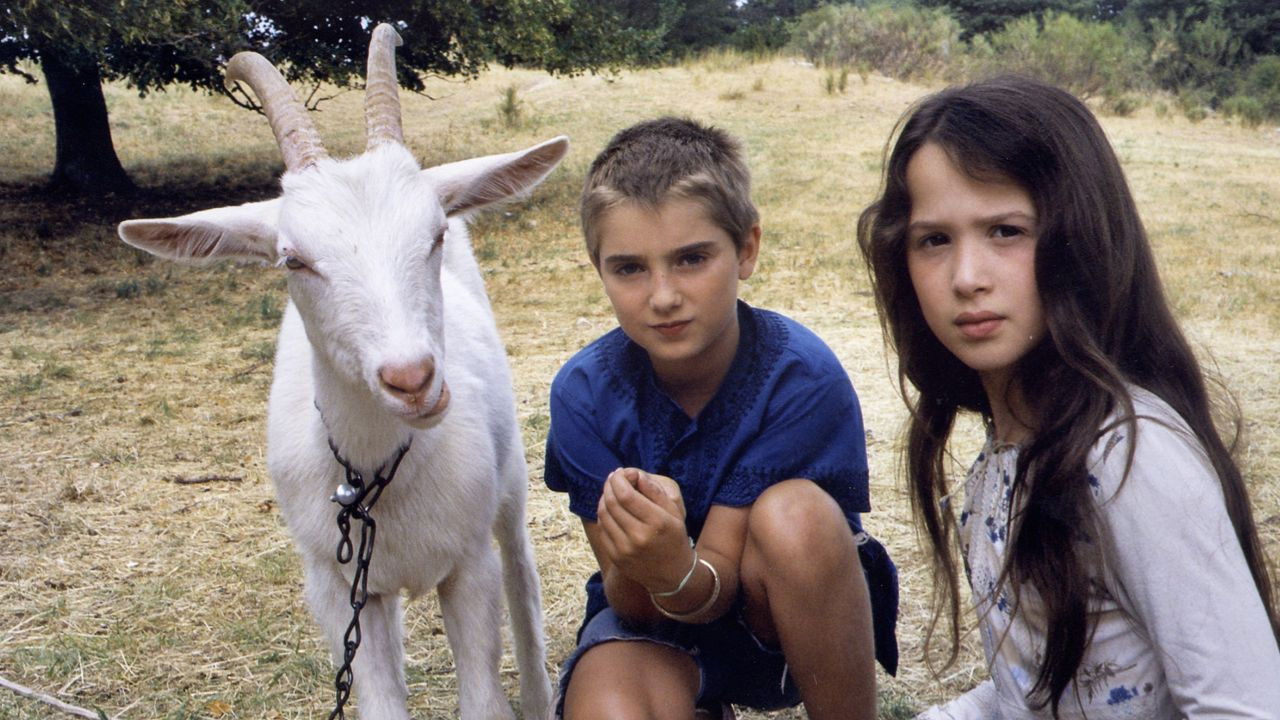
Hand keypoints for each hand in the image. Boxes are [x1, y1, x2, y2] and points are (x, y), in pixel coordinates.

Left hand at [596, 468, 692, 592]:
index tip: (619, 472)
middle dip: (609, 486)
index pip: (626, 495)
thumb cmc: (675, 539)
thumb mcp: (674, 512)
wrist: (673, 575)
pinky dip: (603, 515)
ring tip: (610, 492)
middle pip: (612, 503)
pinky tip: (610, 509)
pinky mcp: (616, 558)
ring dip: (604, 499)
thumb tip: (636, 475)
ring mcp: (625, 549)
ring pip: (603, 515)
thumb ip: (655, 492)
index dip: (618, 480)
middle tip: (612, 479)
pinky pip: (602, 530)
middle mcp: (638, 536)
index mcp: (656, 522)